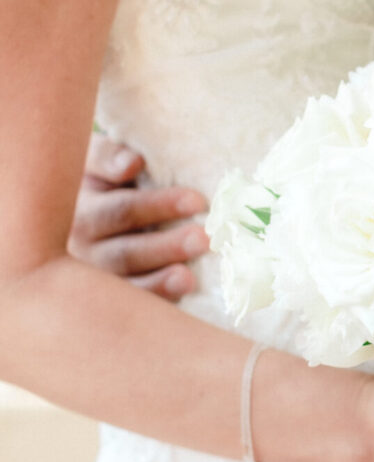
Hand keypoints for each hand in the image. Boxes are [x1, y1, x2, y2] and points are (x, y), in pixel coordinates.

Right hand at [69, 134, 209, 300]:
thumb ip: (108, 156)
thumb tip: (132, 164)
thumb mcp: (95, 160)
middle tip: (203, 239)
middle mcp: (83, 249)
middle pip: (124, 252)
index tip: (197, 201)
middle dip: (165, 246)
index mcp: (82, 210)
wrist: (88, 209)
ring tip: (189, 277)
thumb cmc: (103, 180)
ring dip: (160, 281)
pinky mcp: (113, 300)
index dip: (157, 205)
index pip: (120, 210)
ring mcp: (96, 279)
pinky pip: (133, 306)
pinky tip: (182, 293)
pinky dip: (157, 300)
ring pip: (127, 283)